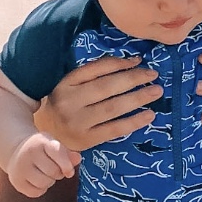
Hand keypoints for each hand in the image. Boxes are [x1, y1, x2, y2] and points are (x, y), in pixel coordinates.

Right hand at [7, 133, 80, 197]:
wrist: (16, 151)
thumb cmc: (41, 149)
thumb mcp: (53, 146)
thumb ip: (67, 154)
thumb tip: (78, 159)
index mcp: (41, 141)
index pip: (57, 152)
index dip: (66, 164)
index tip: (69, 172)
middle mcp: (29, 153)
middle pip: (53, 171)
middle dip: (58, 173)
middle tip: (54, 169)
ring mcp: (20, 167)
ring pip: (44, 183)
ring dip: (49, 182)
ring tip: (45, 174)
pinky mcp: (16, 181)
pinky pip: (35, 192)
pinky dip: (40, 190)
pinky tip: (37, 181)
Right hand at [34, 55, 161, 151]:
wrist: (45, 135)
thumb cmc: (66, 105)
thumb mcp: (73, 86)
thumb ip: (96, 73)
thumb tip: (133, 62)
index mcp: (66, 84)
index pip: (96, 69)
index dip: (119, 64)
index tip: (139, 61)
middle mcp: (70, 102)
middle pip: (106, 87)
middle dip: (133, 79)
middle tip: (153, 75)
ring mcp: (78, 123)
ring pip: (112, 108)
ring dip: (138, 98)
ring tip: (156, 91)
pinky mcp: (87, 140)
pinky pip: (115, 129)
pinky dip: (134, 122)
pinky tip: (149, 115)